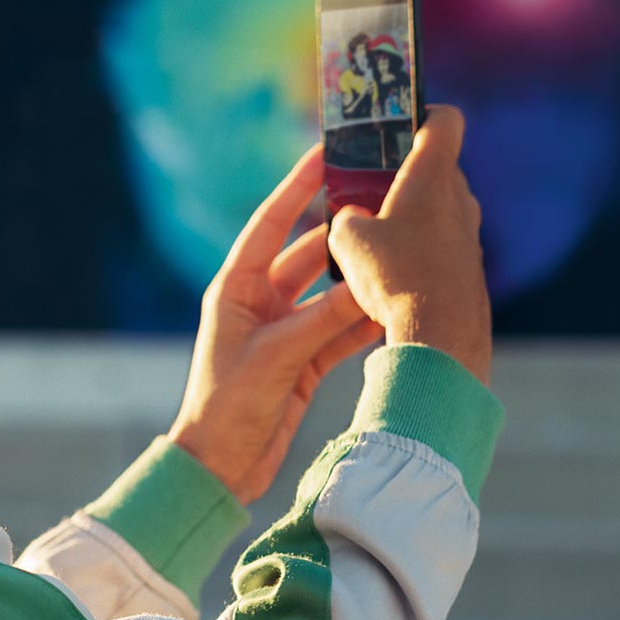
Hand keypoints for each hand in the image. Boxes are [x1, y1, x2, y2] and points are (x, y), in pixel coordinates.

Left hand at [168, 144, 384, 504]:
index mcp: (235, 288)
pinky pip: (339, 329)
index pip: (270, 224)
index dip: (297, 187)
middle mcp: (258, 302)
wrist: (221, 467)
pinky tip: (394, 303)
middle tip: (382, 203)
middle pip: (307, 254)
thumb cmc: (229, 407)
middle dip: (342, 232)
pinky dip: (363, 319)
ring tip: (399, 247)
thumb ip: (323, 320)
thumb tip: (368, 284)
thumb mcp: (278, 356)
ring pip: (329, 292)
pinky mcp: (302, 359)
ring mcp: (282, 329)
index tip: (325, 152)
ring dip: (359, 277)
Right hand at [326, 104, 490, 384]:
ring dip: (411, 216)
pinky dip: (421, 249)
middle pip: (435, 167)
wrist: (442, 337)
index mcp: (431, 175)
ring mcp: (470, 234)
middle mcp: (460, 198)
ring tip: (376, 240)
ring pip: (439, 209)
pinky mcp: (471, 267)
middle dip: (402, 175)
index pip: (445, 119)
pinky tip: (394, 276)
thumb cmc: (394, 278)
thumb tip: (352, 220)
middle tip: (367, 191)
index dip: (422, 113)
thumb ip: (345, 218)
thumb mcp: (347, 242)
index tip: (398, 124)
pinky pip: (443, 244)